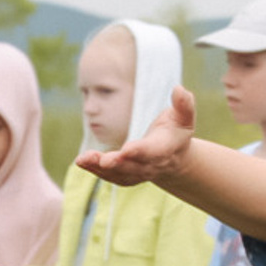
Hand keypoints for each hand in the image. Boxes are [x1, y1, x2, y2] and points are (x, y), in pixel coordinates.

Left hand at [76, 86, 196, 186]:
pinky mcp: (126, 176)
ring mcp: (138, 174)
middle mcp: (152, 165)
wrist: (174, 158)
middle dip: (118, 163)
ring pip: (119, 173)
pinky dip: (95, 171)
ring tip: (82, 159)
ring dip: (100, 168)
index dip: (140, 151)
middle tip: (103, 160)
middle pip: (134, 166)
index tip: (126, 149)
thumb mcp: (184, 117)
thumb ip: (184, 105)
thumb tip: (178, 89)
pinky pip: (110, 176)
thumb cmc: (176, 131)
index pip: (153, 151)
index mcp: (166, 149)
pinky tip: (81, 162)